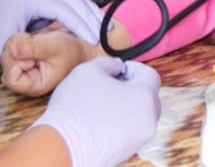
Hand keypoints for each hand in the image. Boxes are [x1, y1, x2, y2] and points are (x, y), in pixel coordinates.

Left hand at [2, 25, 97, 96]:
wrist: (79, 45)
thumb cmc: (72, 50)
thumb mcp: (54, 46)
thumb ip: (33, 48)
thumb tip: (12, 48)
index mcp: (35, 84)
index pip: (10, 79)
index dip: (16, 63)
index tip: (30, 56)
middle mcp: (27, 79)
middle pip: (5, 65)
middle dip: (14, 50)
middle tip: (30, 42)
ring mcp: (23, 68)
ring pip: (6, 54)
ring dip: (15, 42)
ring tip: (32, 40)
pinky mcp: (22, 57)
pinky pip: (9, 47)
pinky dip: (17, 39)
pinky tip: (30, 39)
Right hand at [31, 56, 161, 166]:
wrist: (64, 146)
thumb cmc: (77, 107)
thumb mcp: (89, 70)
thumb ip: (109, 63)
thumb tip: (116, 66)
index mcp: (144, 98)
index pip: (150, 76)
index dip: (134, 67)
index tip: (118, 68)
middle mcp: (148, 121)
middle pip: (148, 97)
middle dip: (131, 87)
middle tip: (110, 83)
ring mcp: (138, 139)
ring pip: (138, 115)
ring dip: (125, 105)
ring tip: (101, 102)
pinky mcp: (126, 152)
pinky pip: (129, 131)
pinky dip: (119, 122)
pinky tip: (98, 119)